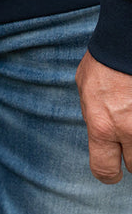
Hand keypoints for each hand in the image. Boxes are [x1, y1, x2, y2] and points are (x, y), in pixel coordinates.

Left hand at [76, 51, 131, 182]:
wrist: (127, 38)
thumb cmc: (105, 59)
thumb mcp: (86, 91)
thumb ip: (94, 115)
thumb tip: (100, 129)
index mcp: (102, 127)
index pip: (105, 169)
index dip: (109, 175)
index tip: (113, 174)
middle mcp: (129, 129)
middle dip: (131, 158)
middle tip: (128, 146)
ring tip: (131, 126)